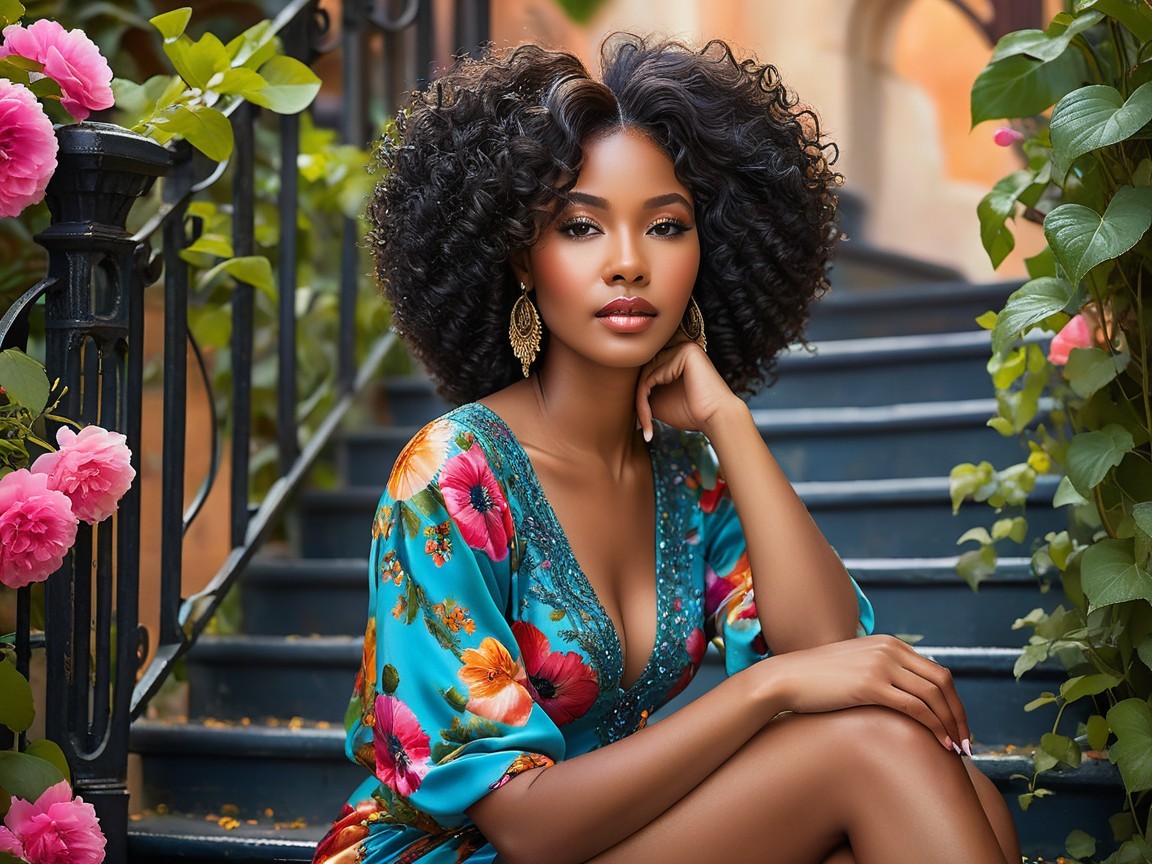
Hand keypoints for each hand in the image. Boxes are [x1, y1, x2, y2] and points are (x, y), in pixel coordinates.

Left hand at [635, 338, 742, 440]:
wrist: (715, 419)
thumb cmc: (692, 413)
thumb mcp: (660, 401)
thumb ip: (644, 392)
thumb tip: (620, 392)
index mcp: (676, 358)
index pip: (647, 372)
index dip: (639, 398)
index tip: (641, 425)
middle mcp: (679, 348)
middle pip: (644, 372)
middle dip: (639, 402)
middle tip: (642, 426)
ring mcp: (682, 348)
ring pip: (645, 375)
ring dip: (641, 403)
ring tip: (645, 425)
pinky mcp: (684, 353)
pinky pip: (651, 375)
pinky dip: (644, 400)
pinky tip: (648, 418)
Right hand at [762, 635, 971, 753]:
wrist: (786, 678)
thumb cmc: (816, 680)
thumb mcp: (856, 668)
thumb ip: (880, 674)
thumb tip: (903, 698)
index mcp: (889, 644)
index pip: (937, 671)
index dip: (954, 700)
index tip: (958, 725)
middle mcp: (890, 649)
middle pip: (943, 681)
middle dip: (960, 713)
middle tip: (967, 741)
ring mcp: (880, 665)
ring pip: (933, 695)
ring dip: (952, 724)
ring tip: (958, 748)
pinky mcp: (870, 684)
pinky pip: (915, 706)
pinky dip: (934, 726)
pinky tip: (940, 744)